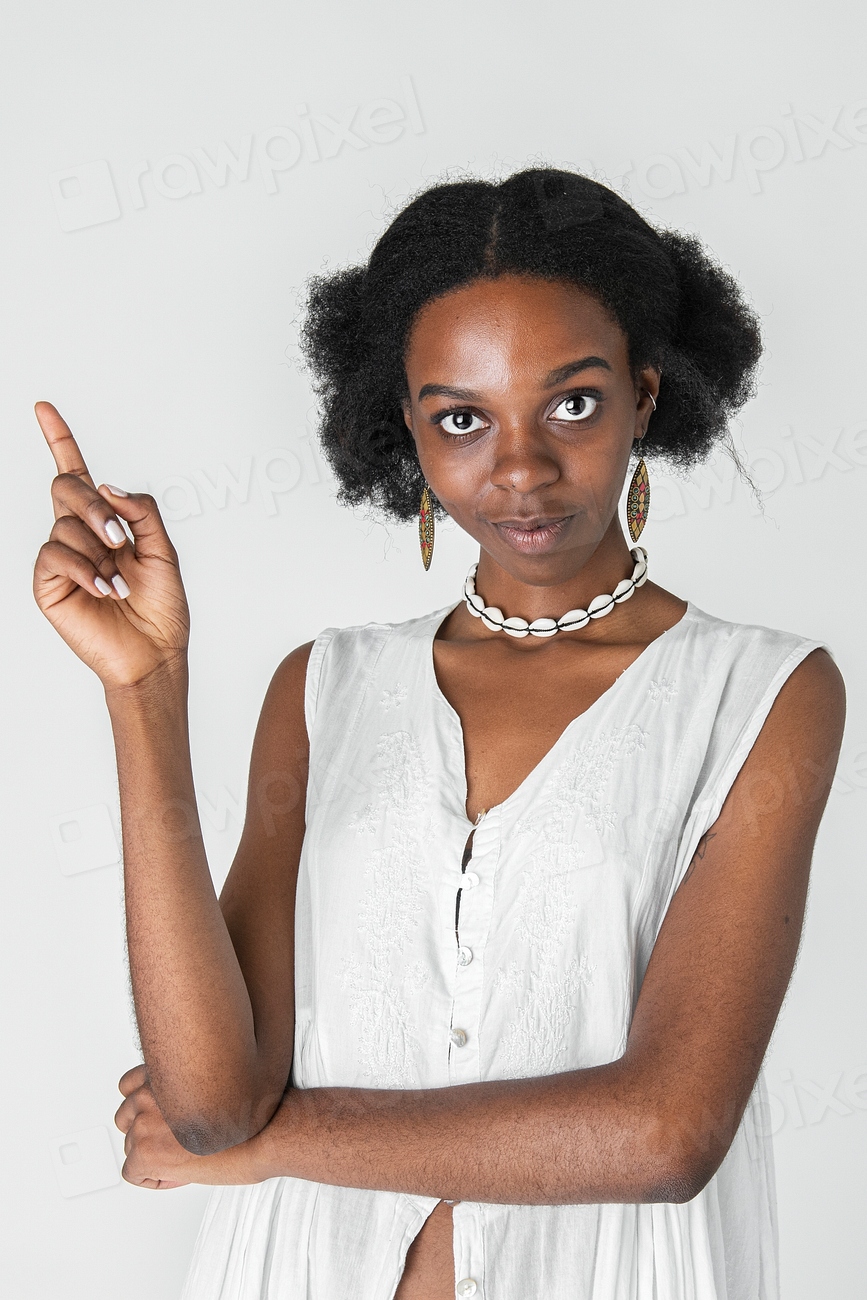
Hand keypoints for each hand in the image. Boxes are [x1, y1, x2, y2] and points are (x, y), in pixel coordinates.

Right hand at [32, 402, 189, 691]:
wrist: (154, 653)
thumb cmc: (161, 608)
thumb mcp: (163, 550)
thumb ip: (140, 512)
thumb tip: (106, 485)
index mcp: (106, 523)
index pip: (79, 473)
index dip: (59, 439)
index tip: (43, 407)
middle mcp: (79, 535)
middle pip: (68, 487)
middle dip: (93, 506)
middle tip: (120, 538)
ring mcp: (62, 558)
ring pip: (64, 523)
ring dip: (98, 549)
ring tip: (120, 582)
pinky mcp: (49, 584)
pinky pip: (53, 554)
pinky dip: (82, 568)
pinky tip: (104, 589)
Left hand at [114, 1064, 266, 1188]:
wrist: (266, 1134)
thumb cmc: (251, 1112)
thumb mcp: (217, 1083)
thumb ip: (187, 1087)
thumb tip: (177, 1107)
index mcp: (166, 1071)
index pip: (128, 1085)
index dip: (148, 1107)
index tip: (165, 1118)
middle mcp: (151, 1093)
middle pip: (126, 1117)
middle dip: (149, 1132)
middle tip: (178, 1141)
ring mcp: (146, 1122)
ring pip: (130, 1146)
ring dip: (152, 1154)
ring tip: (184, 1156)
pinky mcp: (147, 1153)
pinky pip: (133, 1174)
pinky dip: (153, 1179)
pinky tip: (180, 1172)